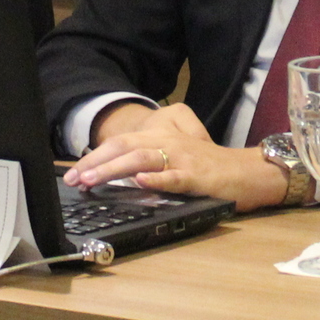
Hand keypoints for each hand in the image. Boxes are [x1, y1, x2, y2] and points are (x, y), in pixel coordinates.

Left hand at [65, 101, 285, 211]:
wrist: (247, 172)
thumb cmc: (209, 167)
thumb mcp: (175, 157)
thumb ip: (149, 161)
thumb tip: (115, 176)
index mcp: (161, 136)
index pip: (121, 142)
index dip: (94, 157)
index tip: (72, 174)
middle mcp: (169, 142)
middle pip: (125, 147)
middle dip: (95, 163)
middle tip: (73, 179)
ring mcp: (182, 158)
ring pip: (142, 159)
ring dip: (113, 170)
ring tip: (92, 180)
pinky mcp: (197, 176)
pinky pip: (174, 177)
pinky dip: (156, 179)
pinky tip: (140, 182)